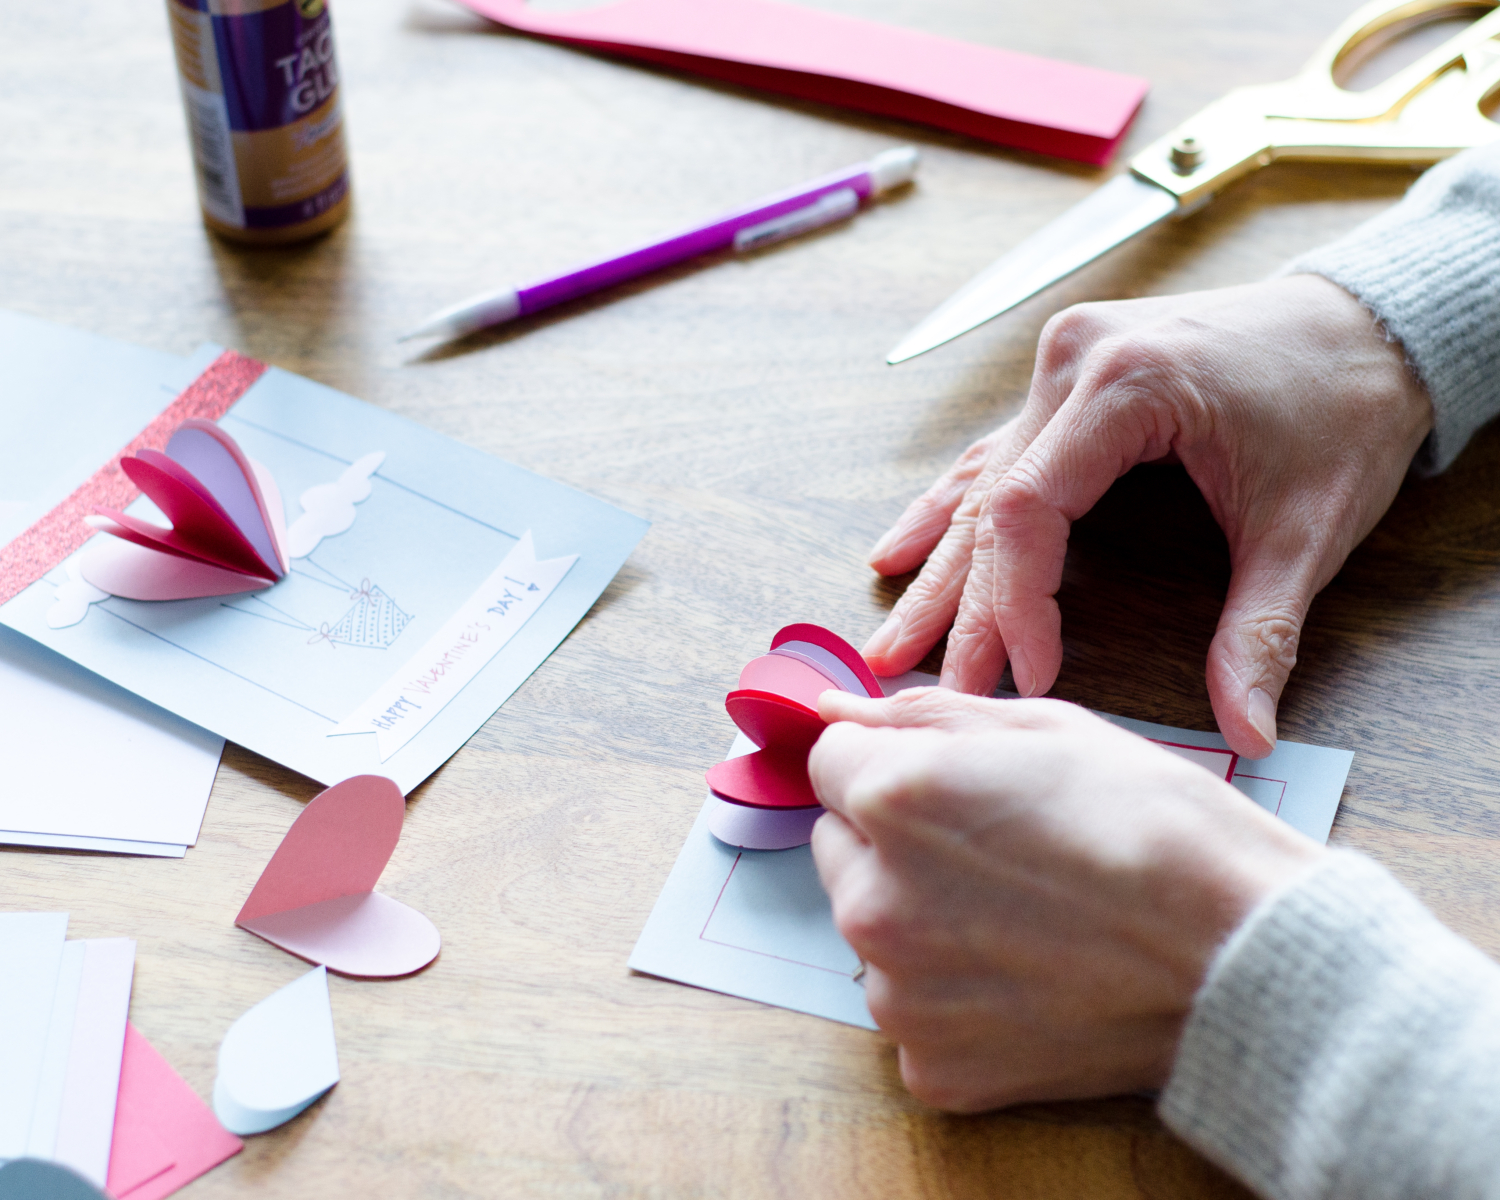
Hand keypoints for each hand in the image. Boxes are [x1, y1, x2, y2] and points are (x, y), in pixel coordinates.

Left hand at [809, 687, 1321, 1110]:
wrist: (1242, 959)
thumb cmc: (1156, 828)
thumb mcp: (1045, 730)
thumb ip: (921, 716)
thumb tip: (838, 708)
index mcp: (895, 799)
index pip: (829, 761)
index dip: (886, 762)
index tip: (940, 781)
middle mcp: (873, 900)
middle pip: (839, 848)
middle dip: (892, 841)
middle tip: (994, 850)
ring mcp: (898, 995)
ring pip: (872, 932)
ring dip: (918, 918)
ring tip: (1023, 917)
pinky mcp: (932, 1067)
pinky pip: (913, 1010)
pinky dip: (952, 996)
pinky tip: (1027, 977)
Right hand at [864, 275, 1431, 757]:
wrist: (1370, 319)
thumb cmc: (1343, 404)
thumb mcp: (1309, 526)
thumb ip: (1262, 631)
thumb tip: (1250, 732)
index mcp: (1125, 382)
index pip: (1028, 509)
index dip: (1019, 603)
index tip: (1033, 674)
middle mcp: (1074, 363)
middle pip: (991, 504)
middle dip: (962, 606)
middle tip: (921, 684)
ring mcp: (1062, 366)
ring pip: (980, 484)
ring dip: (938, 568)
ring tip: (886, 640)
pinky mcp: (1068, 380)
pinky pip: (995, 456)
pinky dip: (952, 510)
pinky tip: (902, 548)